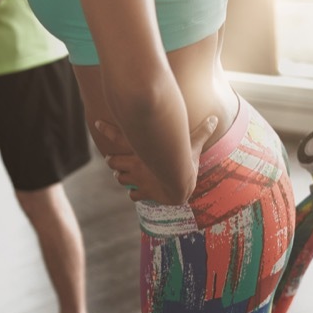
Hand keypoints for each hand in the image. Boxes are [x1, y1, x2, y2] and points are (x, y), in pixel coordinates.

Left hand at [95, 115, 218, 202]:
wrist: (181, 185)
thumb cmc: (186, 162)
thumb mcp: (193, 144)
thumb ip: (201, 132)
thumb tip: (216, 118)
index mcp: (142, 150)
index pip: (119, 135)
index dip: (106, 128)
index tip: (97, 123)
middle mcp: (136, 163)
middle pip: (113, 161)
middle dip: (113, 161)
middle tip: (114, 161)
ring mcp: (138, 179)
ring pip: (120, 178)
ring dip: (121, 177)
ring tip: (123, 176)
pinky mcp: (144, 192)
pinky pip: (133, 195)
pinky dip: (134, 194)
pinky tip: (136, 193)